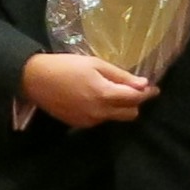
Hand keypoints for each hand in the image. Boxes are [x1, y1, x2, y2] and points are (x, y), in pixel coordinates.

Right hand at [19, 53, 154, 129]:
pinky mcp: (79, 125)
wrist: (36, 80)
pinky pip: (100, 120)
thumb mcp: (95, 64)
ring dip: (117, 107)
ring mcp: (89, 121)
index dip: (147, 93)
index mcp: (105, 94)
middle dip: (133, 102)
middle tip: (129, 89)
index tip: (154, 88)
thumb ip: (121, 76)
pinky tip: (91, 98)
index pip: (135, 99)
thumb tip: (143, 84)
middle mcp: (100, 112)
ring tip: (106, 90)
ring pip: (115, 118)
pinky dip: (103, 111)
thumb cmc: (67, 66)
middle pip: (130, 114)